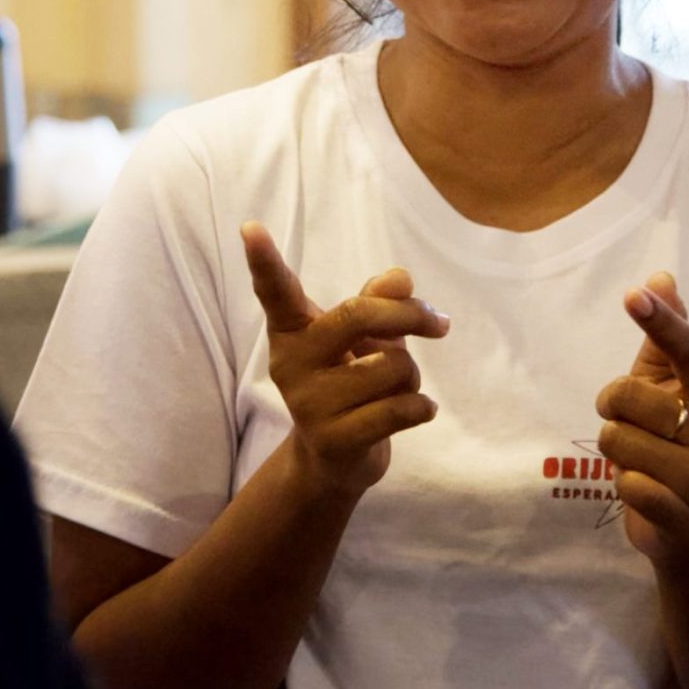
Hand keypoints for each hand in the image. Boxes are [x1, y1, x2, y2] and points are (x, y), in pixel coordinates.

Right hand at [240, 222, 448, 501]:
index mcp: (293, 330)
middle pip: (357, 314)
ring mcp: (308, 405)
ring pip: (393, 367)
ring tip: (395, 390)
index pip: (276, 292)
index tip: (250, 227)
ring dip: (412, 376)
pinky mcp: (334, 440)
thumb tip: (401, 277)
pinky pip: (401, 409)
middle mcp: (291, 364)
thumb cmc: (351, 382)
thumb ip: (378, 302)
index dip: (264, 261)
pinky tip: (420, 411)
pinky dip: (423, 407)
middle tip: (439, 323)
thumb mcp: (364, 337)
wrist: (335, 461)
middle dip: (409, 315)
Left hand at [595, 273, 688, 569]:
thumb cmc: (671, 439)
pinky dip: (623, 483)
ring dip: (614, 448)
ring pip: (617, 439)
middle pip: (629, 395)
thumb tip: (661, 278)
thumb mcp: (669, 384)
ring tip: (639, 458)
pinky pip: (627, 484)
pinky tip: (644, 488)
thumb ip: (666, 335)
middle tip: (632, 423)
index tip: (633, 294)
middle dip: (612, 406)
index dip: (662, 322)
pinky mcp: (682, 514)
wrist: (687, 525)